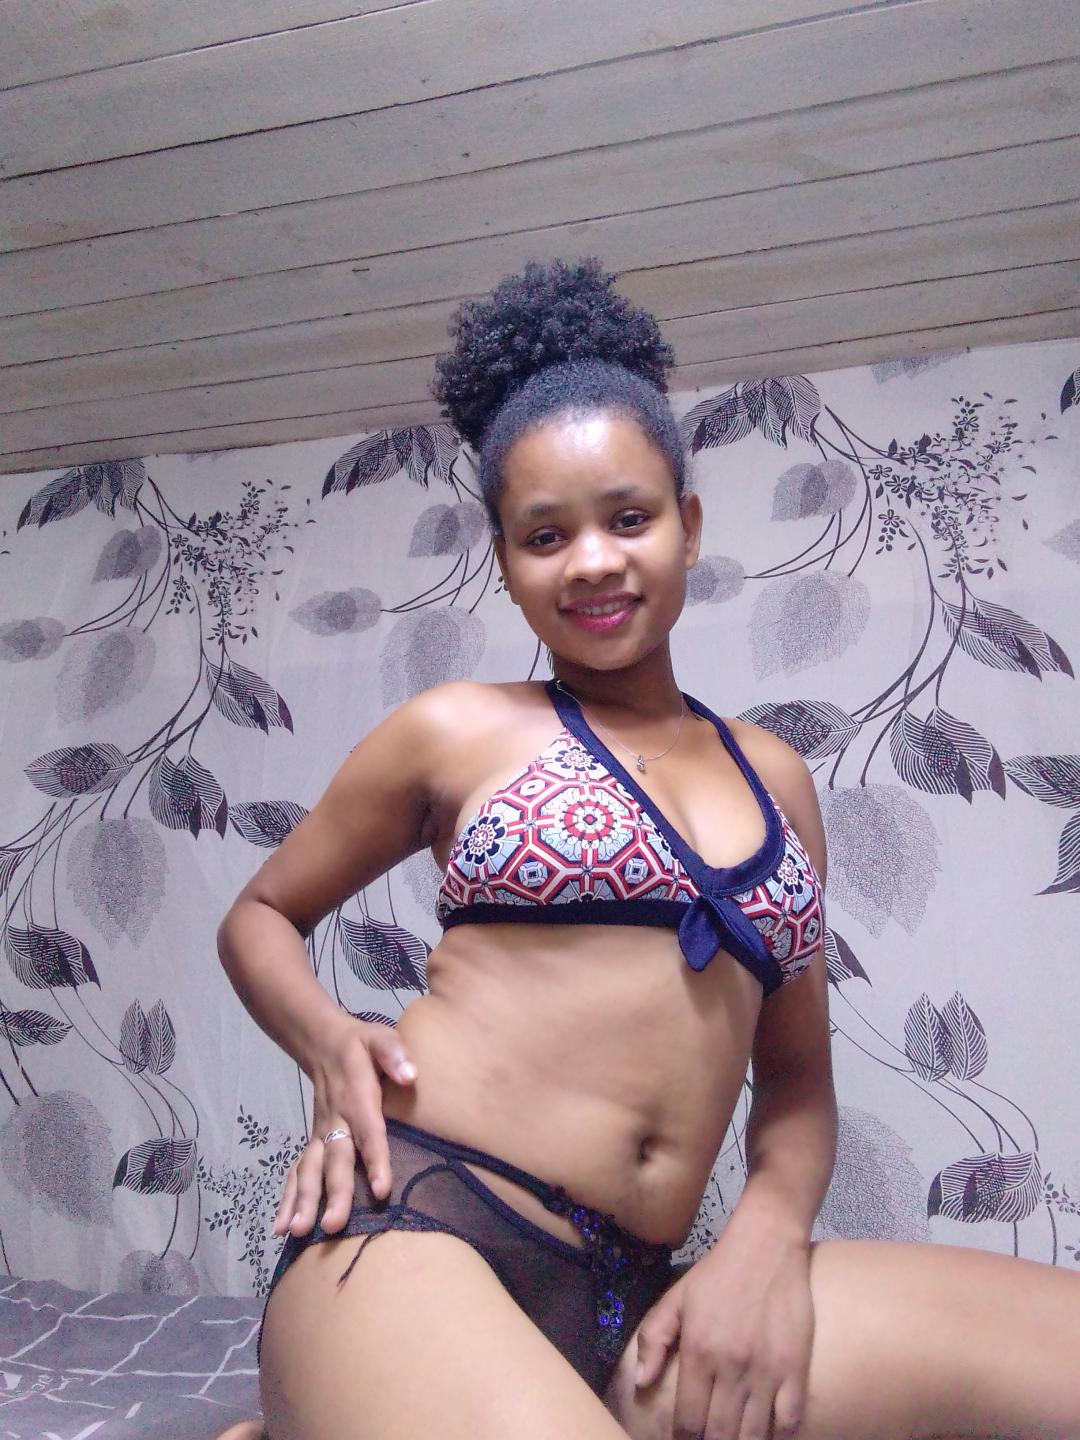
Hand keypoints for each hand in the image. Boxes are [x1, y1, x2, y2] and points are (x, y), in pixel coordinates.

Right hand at [272, 1013, 416, 1238]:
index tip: (379, 1190)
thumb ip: (394, 1054)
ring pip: (309, 1170)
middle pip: (335, 1160)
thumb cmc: (360, 1044)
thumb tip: (410, 1075)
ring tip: (299, 1233)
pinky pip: (297, 1171)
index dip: (375, 1160)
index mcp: (356, 1097)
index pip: (368, 1132)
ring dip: (303, 1202)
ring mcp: (319, 1133)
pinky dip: (287, 1199)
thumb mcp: (380, 1038)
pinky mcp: (312, 1141)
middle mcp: (334, 1120)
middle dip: (333, 1194)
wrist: (322, 1042)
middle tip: (332, 1226)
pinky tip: (281, 1228)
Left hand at [633, 1221, 813, 1439]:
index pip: (688, 1420)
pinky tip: (766, 1435)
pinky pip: (789, 1422)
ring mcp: (767, 1371)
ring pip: (753, 1435)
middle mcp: (731, 1367)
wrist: (766, 1245)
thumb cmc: (717, 1273)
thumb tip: (640, 1382)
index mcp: (699, 1352)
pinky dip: (777, 1437)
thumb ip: (653, 1339)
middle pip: (720, 1434)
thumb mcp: (677, 1298)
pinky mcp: (795, 1368)